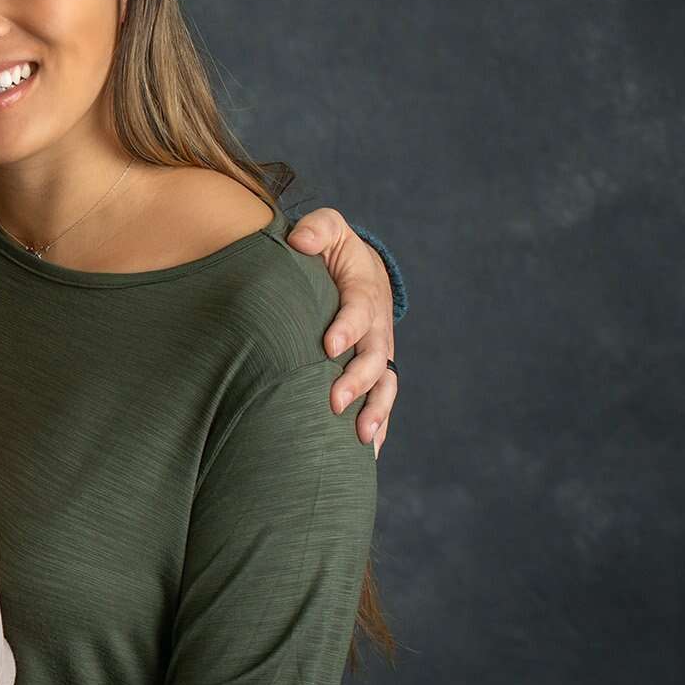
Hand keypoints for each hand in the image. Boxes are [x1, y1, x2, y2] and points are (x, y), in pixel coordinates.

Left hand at [286, 206, 397, 452]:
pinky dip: (379, 427)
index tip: (328, 347)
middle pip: (374, 357)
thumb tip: (299, 241)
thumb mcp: (328, 230)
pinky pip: (382, 402)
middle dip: (356, 380)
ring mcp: (379, 353)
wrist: (359, 273)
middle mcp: (377, 328)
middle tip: (333, 400)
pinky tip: (366, 454)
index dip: (347, 328)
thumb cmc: (333, 252)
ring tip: (360, 437)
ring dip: (375, 411)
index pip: (358, 310)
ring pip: (385, 386)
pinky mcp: (375, 373)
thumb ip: (316, 229)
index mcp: (364, 293)